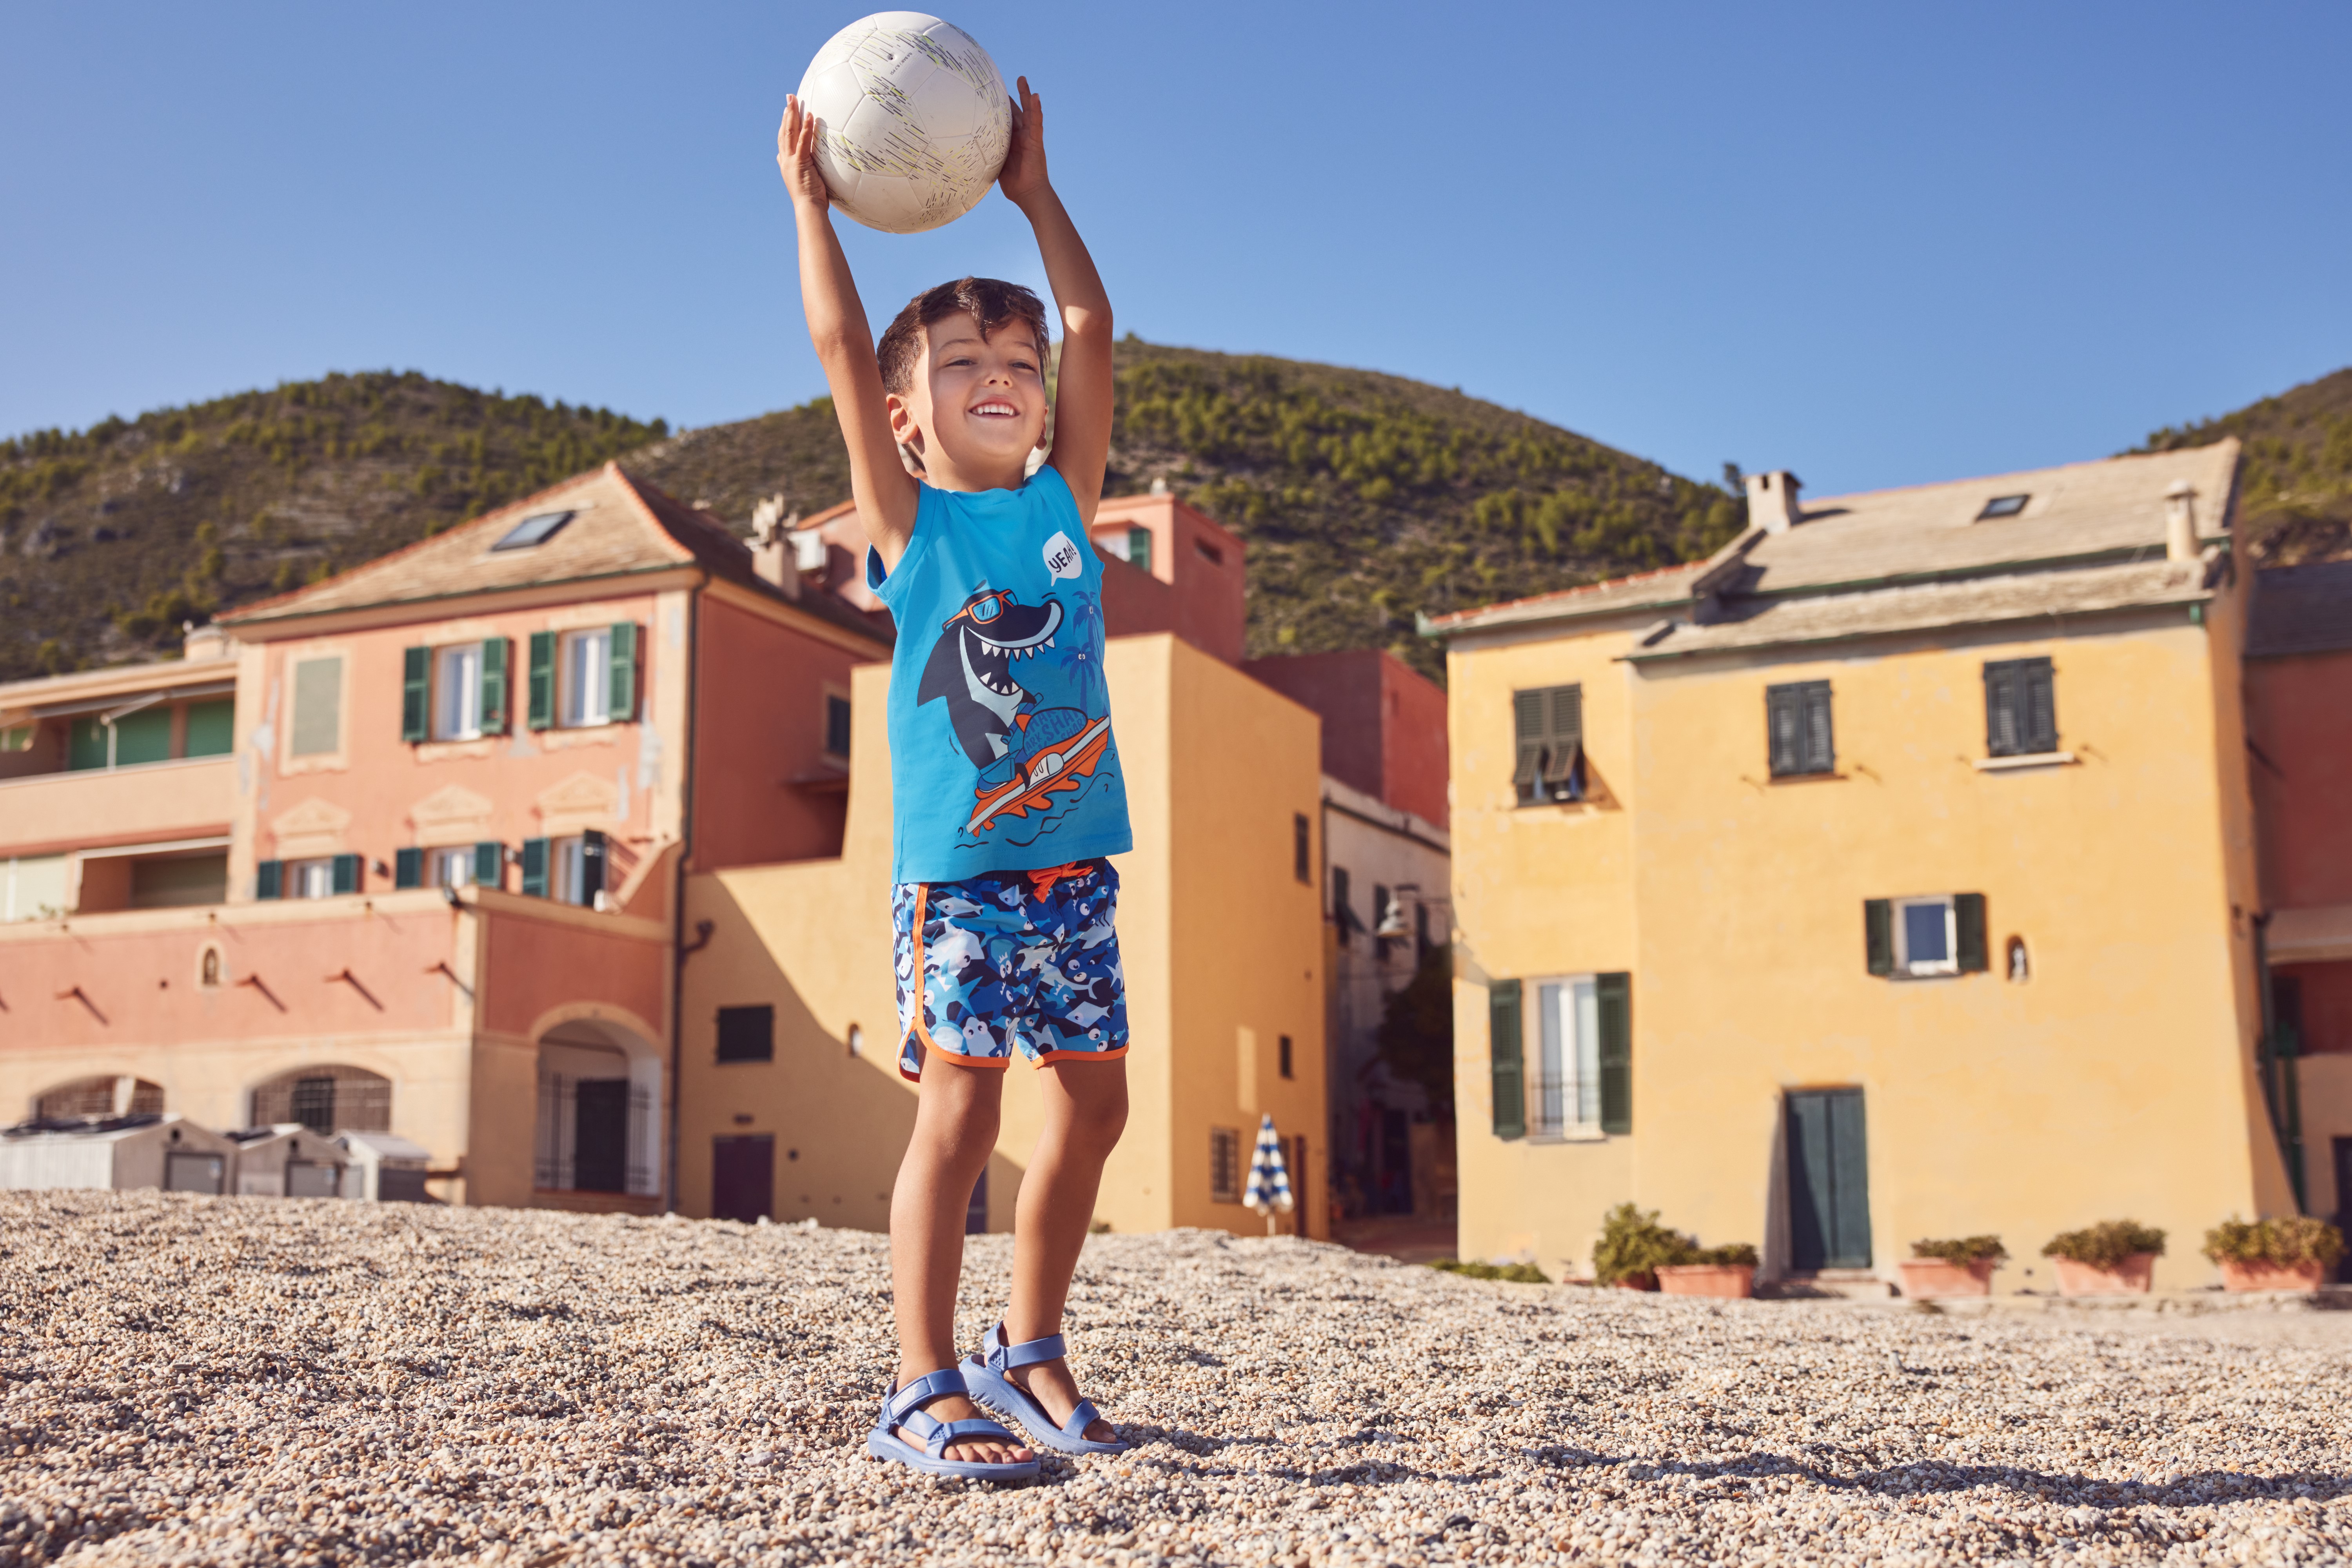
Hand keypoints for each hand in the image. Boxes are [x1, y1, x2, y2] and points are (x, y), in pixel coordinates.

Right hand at [777, 96, 831, 216]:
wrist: (809, 209)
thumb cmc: (811, 198)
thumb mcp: (805, 180)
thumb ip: (804, 169)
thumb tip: (805, 164)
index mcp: (786, 162)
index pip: (783, 138)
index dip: (785, 123)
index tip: (788, 110)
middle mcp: (786, 159)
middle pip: (784, 130)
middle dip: (787, 112)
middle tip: (789, 97)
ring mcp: (791, 160)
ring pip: (790, 132)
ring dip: (792, 114)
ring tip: (795, 99)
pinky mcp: (800, 163)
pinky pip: (803, 141)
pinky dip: (806, 128)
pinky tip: (809, 116)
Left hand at [996, 76, 1049, 208]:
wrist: (1027, 194)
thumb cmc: (1013, 183)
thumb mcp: (994, 164)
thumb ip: (986, 155)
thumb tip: (968, 153)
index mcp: (1011, 140)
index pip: (1005, 119)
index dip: (998, 106)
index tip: (989, 92)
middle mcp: (1021, 136)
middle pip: (1016, 111)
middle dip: (1011, 96)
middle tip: (1004, 80)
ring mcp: (1030, 137)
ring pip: (1028, 111)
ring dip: (1026, 95)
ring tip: (1021, 79)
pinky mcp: (1036, 141)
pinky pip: (1036, 122)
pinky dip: (1036, 109)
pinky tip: (1035, 96)